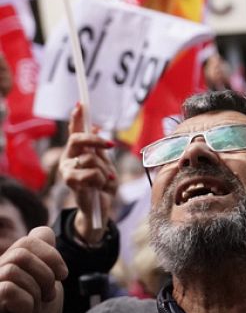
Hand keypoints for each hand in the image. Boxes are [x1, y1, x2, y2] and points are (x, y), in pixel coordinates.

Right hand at [0, 228, 66, 312]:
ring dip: (35, 293)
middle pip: (23, 252)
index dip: (52, 254)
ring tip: (32, 310)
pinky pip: (8, 290)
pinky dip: (24, 306)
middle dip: (45, 275)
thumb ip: (43, 257)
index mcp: (10, 263)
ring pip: (15, 271)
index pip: (31, 238)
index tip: (61, 275)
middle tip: (47, 296)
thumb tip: (42, 230)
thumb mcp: (46, 283)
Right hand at [60, 104, 116, 245]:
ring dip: (104, 170)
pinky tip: (99, 187)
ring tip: (104, 180)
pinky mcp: (71, 183)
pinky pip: (93, 174)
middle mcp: (68, 159)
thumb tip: (95, 126)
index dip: (76, 118)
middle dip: (95, 140)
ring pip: (90, 159)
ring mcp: (67, 171)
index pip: (75, 131)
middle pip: (77, 139)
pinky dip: (102, 180)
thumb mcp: (105, 163)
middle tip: (110, 144)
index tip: (81, 104)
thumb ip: (98, 148)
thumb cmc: (103, 184)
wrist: (100, 207)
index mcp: (77, 153)